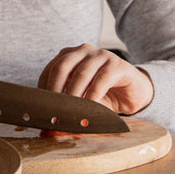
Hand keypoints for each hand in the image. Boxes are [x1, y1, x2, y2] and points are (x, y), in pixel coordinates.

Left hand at [37, 44, 153, 115]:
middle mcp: (83, 50)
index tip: (41, 108)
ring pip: (81, 73)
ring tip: (70, 113)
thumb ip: (66, 104)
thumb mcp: (81, 98)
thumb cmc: (103, 94)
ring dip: (74, 95)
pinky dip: (93, 96)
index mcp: (70, 55)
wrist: (133, 92)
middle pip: (62, 67)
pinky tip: (90, 109)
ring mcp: (101, 55)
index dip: (44, 88)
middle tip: (54, 111)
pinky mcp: (117, 65)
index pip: (51, 69)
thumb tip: (48, 123)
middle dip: (55, 90)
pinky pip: (101, 80)